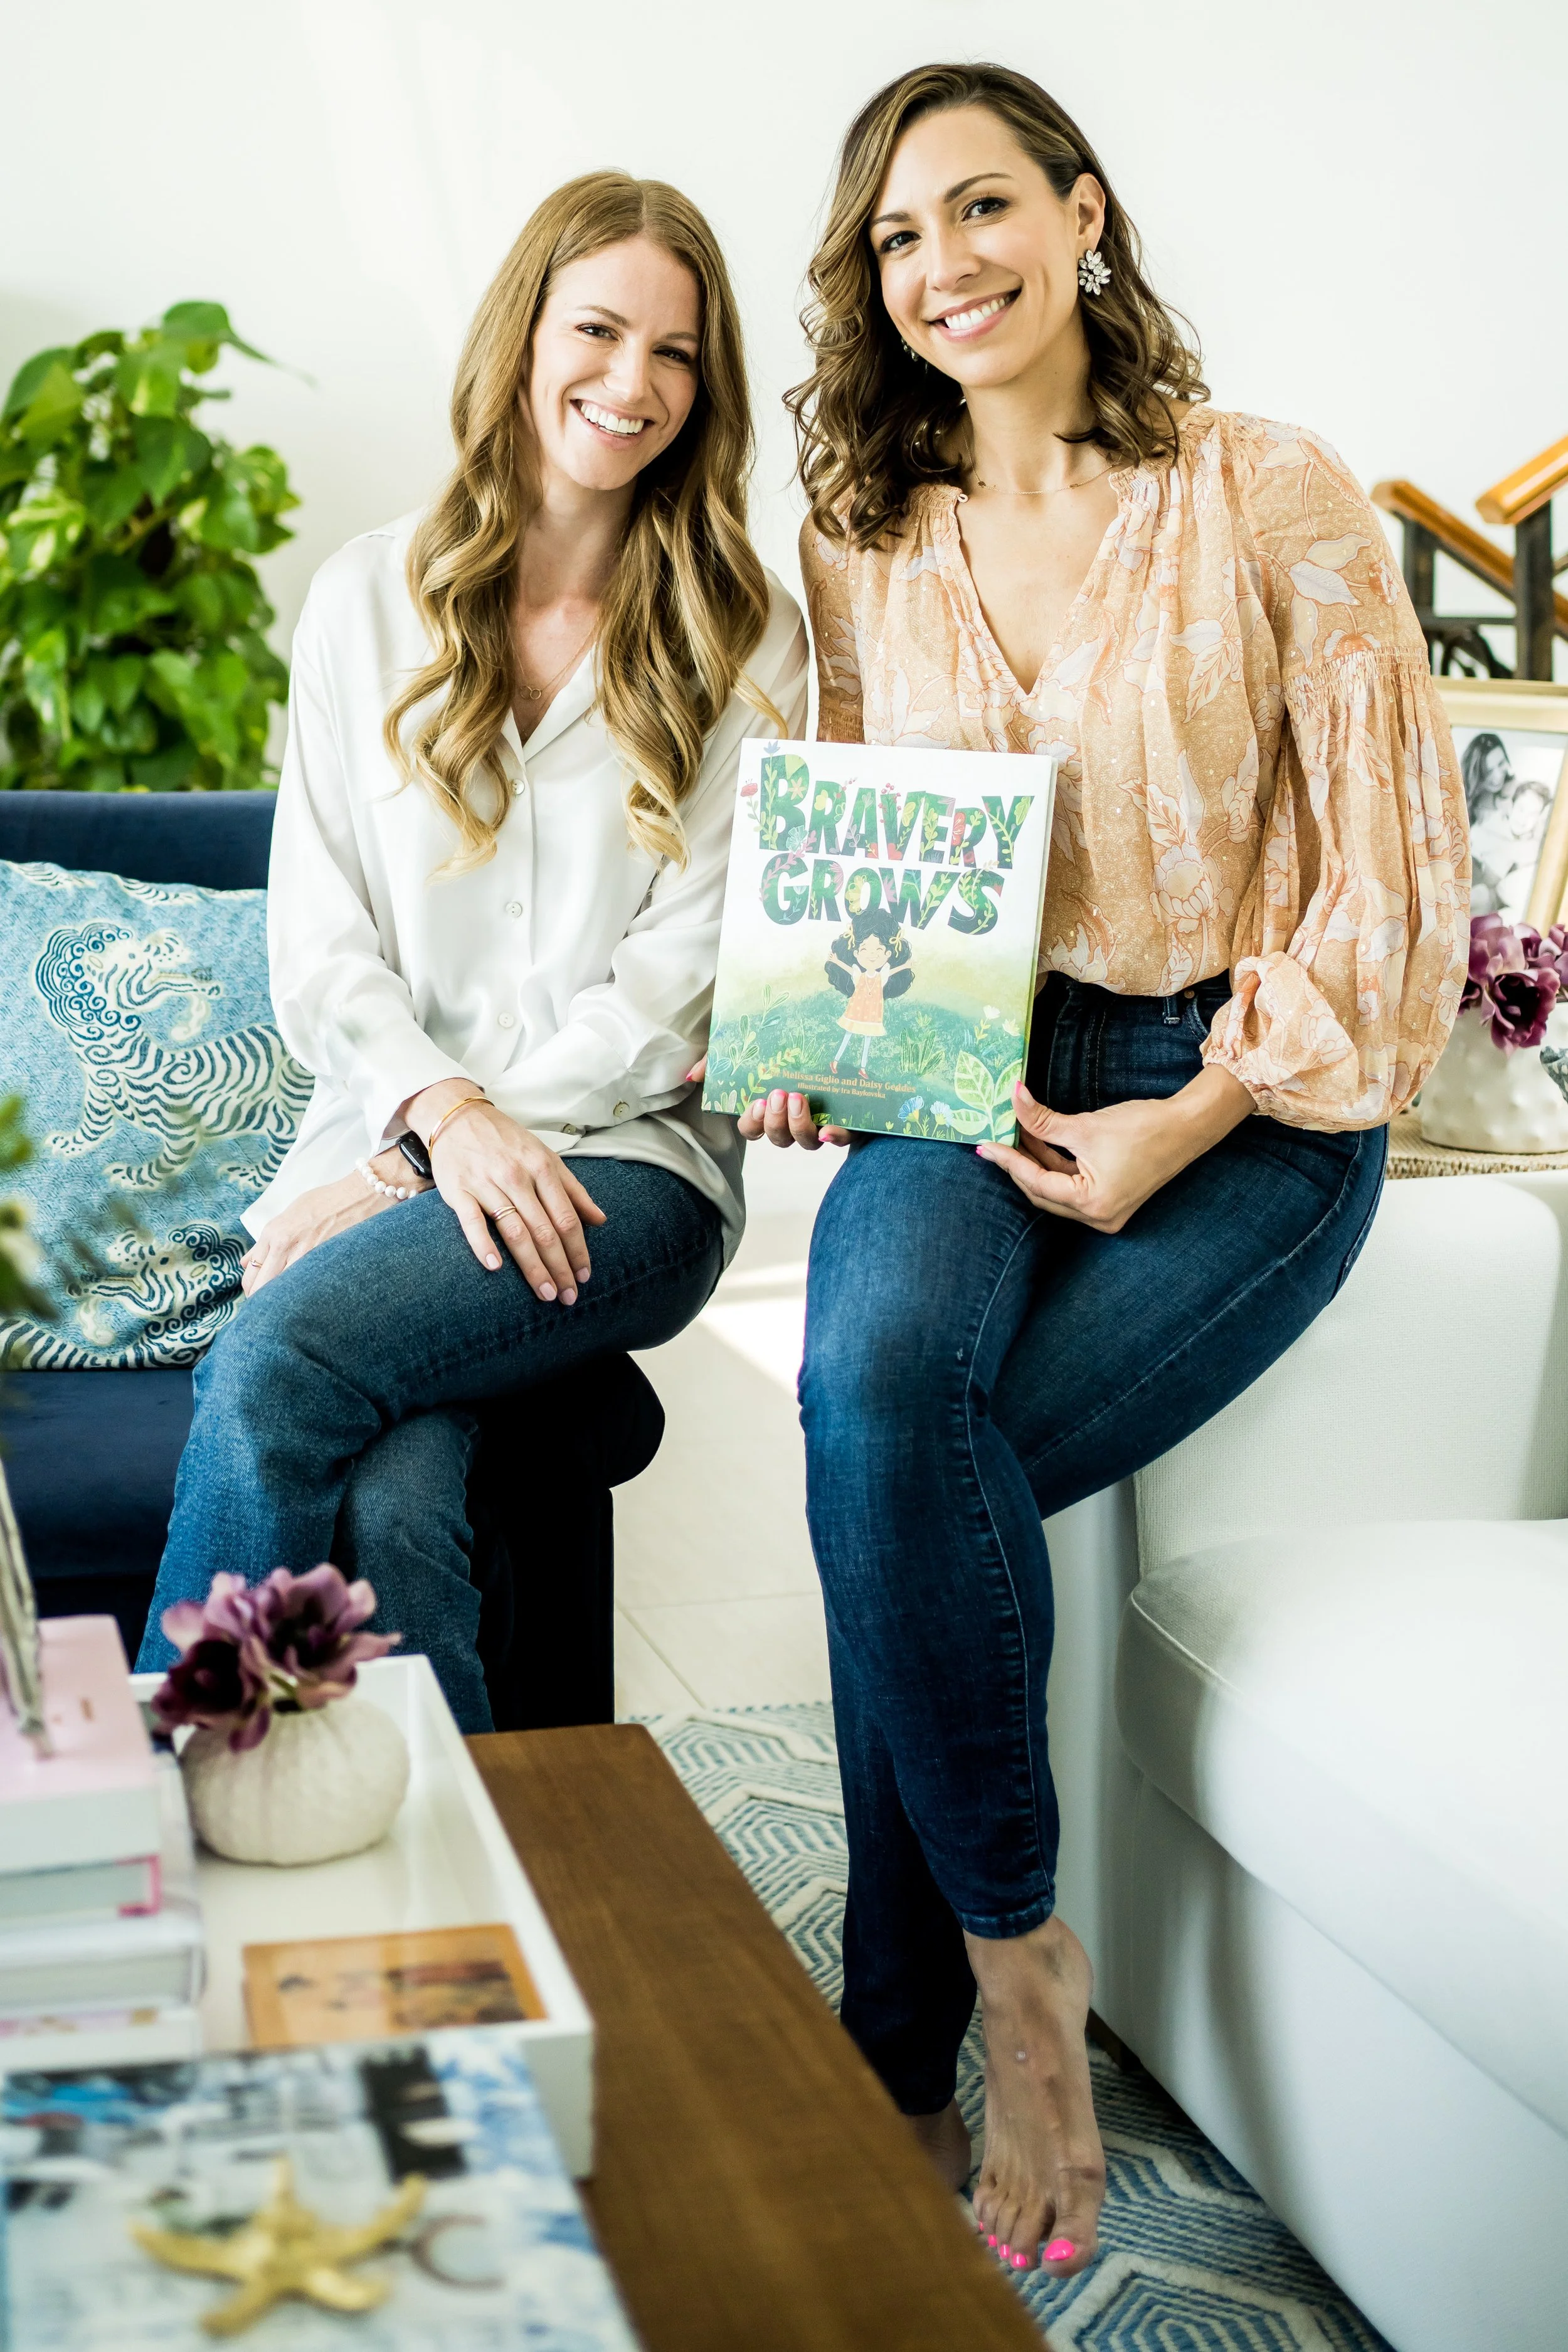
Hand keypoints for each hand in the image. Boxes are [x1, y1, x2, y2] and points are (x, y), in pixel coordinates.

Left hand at [240, 1161, 405, 1296]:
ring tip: (290, 1308)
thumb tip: (246, 1262)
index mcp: (272, 1232)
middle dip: (263, 1301)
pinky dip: (304, 1296)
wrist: (359, 1195)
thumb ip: (266, 1240)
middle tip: (271, 1310)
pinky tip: (309, 1300)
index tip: (259, 1296)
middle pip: (261, 1287)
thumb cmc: (327, 1202)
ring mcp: (305, 1254)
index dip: (252, 1289)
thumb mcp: (290, 1214)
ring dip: (283, 1302)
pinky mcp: (325, 1261)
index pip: (250, 1273)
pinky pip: (307, 1287)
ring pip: (282, 1291)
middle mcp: (283, 1244)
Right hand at [410, 1090, 605, 1300]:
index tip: (584, 1276)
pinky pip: (472, 1221)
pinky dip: (483, 1244)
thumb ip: (573, 1189)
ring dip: (532, 1266)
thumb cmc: (506, 1140)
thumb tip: (600, 1219)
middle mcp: (517, 1177)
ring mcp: (487, 1184)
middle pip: (545, 1230)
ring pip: (515, 1230)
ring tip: (545, 1292)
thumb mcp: (546, 1157)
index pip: (567, 1218)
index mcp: (542, 1168)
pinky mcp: (459, 1191)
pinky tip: (495, 1267)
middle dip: (560, 1267)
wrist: (458, 1116)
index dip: (578, 1250)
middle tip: (568, 1297)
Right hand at [684, 1058, 848, 1152]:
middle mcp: (794, 1119)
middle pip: (778, 1139)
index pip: (753, 1130)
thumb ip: (719, 1060)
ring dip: (798, 1126)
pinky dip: (835, 1137)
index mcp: (771, 1108)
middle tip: (778, 1094)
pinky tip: (828, 1130)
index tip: (756, 1102)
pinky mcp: (848, 1118)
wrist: (837, 1032)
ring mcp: (821, 1121)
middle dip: (774, 1122)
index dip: (753, 1123)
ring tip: (798, 1098)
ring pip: (806, 1142)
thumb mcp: (750, 1047)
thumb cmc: (788, 1046)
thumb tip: (693, 1075)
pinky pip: (843, 1138)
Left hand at [977, 1070, 1252, 1231]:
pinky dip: (1058, 1166)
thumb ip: (1043, 1120)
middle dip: (1020, 1164)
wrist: (1188, 1127)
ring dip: (1037, 1163)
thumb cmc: (1144, 1127)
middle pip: (1044, 1193)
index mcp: (1092, 1205)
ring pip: (1058, 1190)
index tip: (984, 1145)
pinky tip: (1041, 1142)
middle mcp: (1099, 1218)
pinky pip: (1074, 1187)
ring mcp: (1107, 1213)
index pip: (1037, 1183)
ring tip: (1016, 1135)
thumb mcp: (1086, 1125)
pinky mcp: (1113, 1201)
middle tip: (996, 1139)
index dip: (1008, 1161)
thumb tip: (1013, 1098)